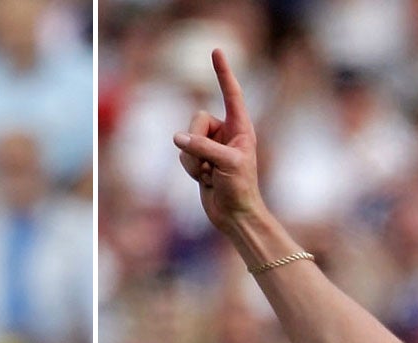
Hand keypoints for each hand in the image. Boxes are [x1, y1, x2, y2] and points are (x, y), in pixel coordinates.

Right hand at [173, 49, 265, 232]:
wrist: (235, 216)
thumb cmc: (241, 189)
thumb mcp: (226, 164)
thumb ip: (202, 148)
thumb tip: (177, 138)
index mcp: (240, 127)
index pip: (231, 93)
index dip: (223, 72)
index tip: (216, 50)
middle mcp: (226, 132)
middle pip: (197, 119)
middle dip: (196, 142)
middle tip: (209, 165)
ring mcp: (211, 145)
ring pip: (186, 138)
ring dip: (193, 161)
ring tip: (209, 176)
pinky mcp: (200, 159)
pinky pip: (183, 154)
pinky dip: (189, 169)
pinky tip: (203, 180)